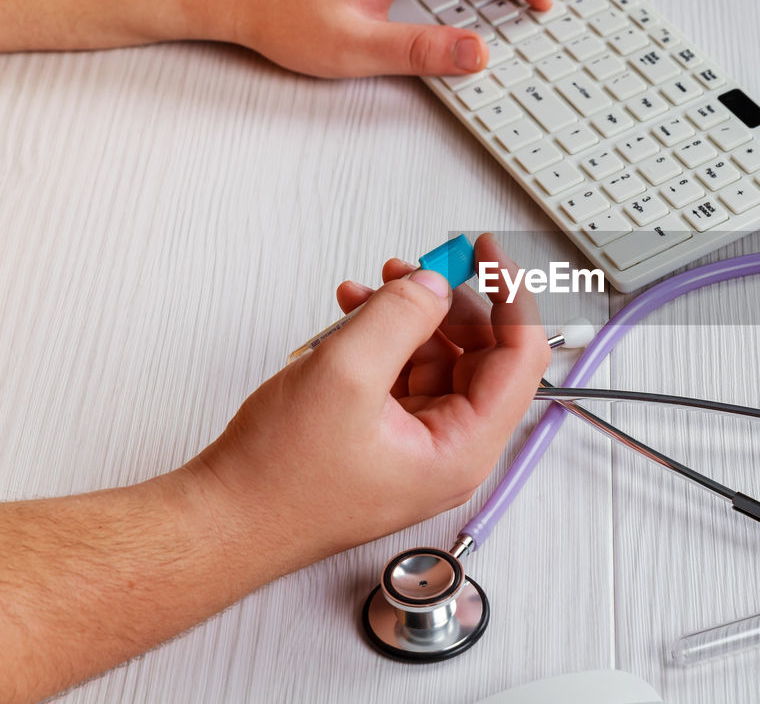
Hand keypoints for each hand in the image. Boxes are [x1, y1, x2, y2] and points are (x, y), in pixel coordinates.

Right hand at [189, 234, 549, 567]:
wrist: (223, 521)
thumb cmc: (278, 480)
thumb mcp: (345, 375)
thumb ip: (400, 317)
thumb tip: (435, 284)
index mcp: (463, 449)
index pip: (521, 357)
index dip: (509, 295)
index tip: (488, 252)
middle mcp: (451, 450)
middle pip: (481, 354)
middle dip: (448, 302)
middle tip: (415, 269)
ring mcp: (419, 444)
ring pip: (439, 359)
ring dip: (410, 316)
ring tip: (373, 290)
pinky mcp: (387, 437)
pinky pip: (404, 373)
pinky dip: (384, 339)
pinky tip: (354, 316)